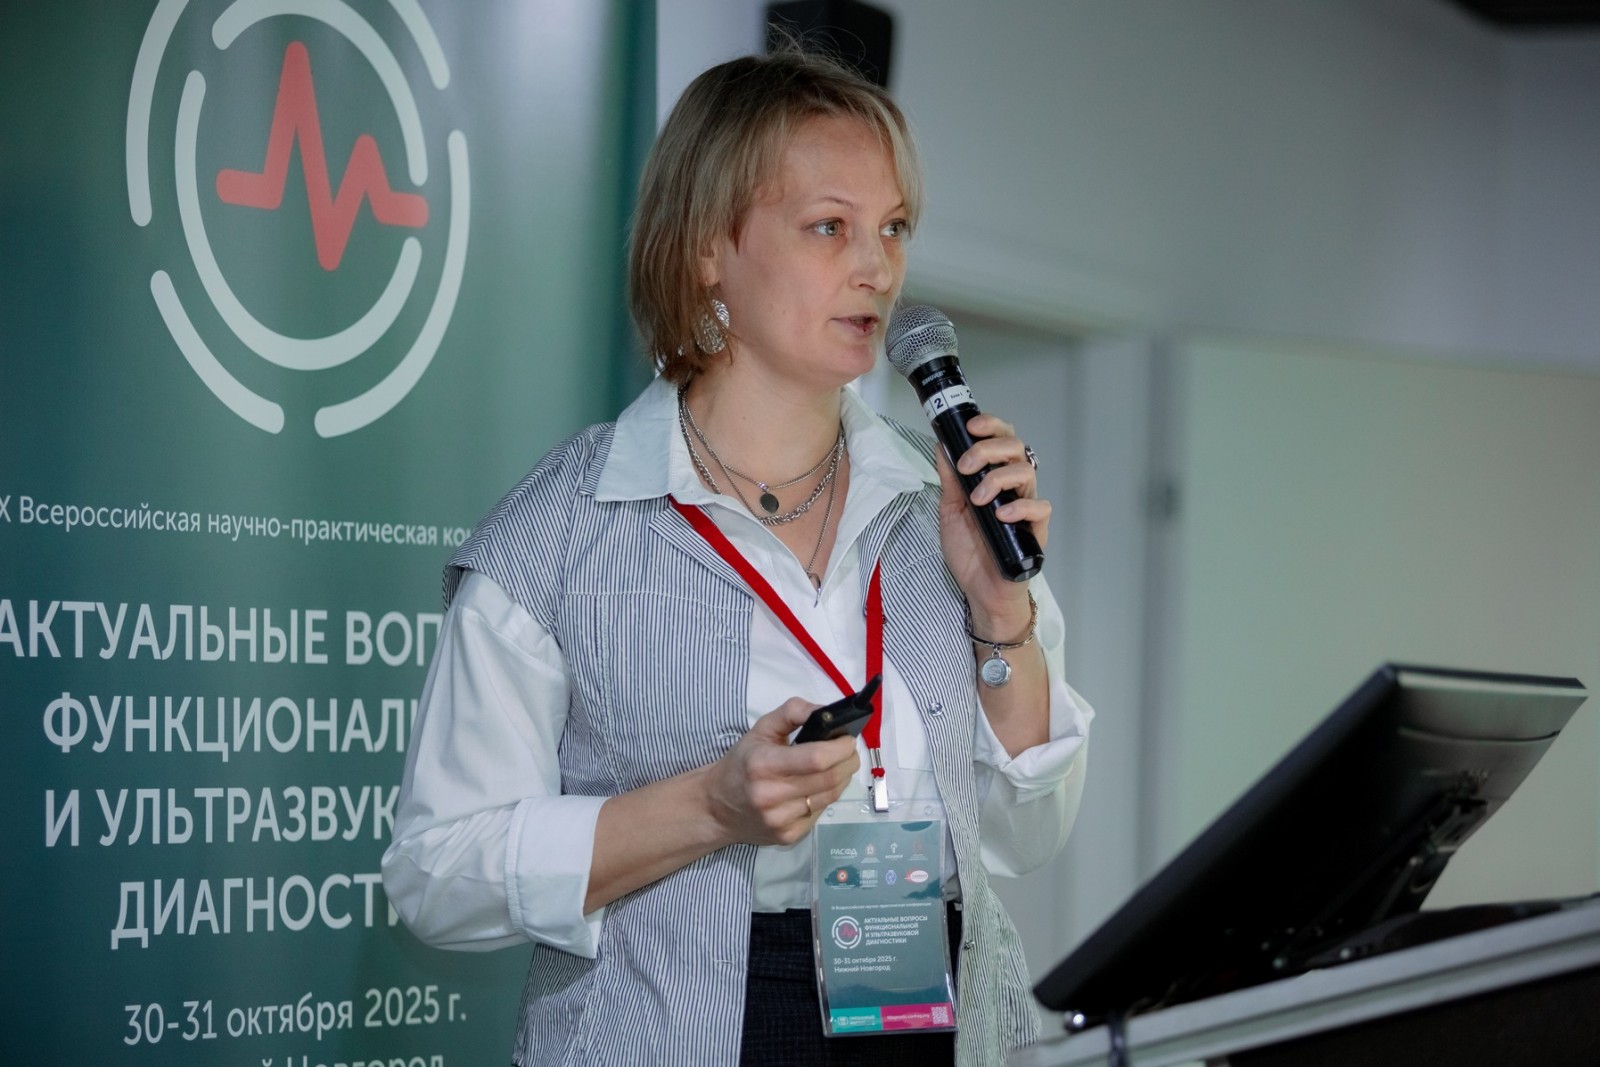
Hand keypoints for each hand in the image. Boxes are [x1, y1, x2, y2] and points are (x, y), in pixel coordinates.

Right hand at [705, 698, 860, 846]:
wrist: (716, 807)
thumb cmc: (741, 763)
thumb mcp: (760, 729)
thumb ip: (792, 712)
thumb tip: (825, 711)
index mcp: (763, 764)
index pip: (816, 758)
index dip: (840, 748)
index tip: (847, 738)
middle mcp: (771, 795)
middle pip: (829, 779)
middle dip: (848, 761)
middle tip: (849, 751)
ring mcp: (780, 820)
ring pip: (830, 797)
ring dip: (841, 778)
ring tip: (837, 766)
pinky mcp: (788, 837)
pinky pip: (820, 813)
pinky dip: (826, 798)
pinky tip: (817, 788)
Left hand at [935, 412, 1050, 635]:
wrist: (980, 591)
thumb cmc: (970, 552)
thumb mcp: (950, 511)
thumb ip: (949, 480)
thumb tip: (941, 446)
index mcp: (994, 477)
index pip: (1001, 439)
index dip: (990, 426)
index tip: (970, 427)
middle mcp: (1013, 487)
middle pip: (1015, 447)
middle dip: (988, 448)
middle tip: (966, 465)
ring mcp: (1025, 506)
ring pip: (1026, 471)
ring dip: (998, 478)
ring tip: (977, 499)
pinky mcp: (1035, 529)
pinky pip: (1039, 507)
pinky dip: (1020, 506)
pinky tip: (1001, 515)